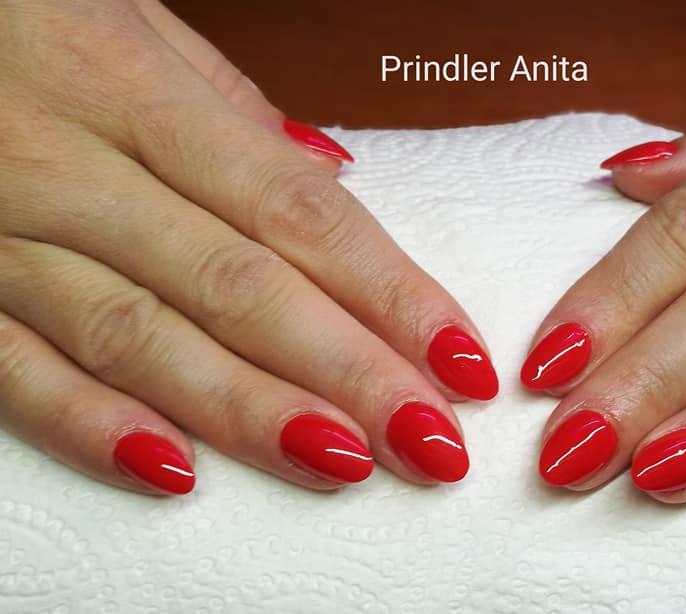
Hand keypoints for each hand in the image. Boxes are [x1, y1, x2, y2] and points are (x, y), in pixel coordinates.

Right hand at [0, 0, 497, 494]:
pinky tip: (174, 471)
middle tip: (428, 441)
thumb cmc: (25, 15)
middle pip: (238, 286)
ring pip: (140, 337)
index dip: (390, 294)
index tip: (459, 361)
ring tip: (340, 464)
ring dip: (247, 410)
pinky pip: (14, 366)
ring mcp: (1, 230)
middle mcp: (74, 167)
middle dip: (345, 373)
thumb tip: (330, 178)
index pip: (298, 213)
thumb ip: (231, 109)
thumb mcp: (134, 27)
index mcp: (139, 94)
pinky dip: (90, 424)